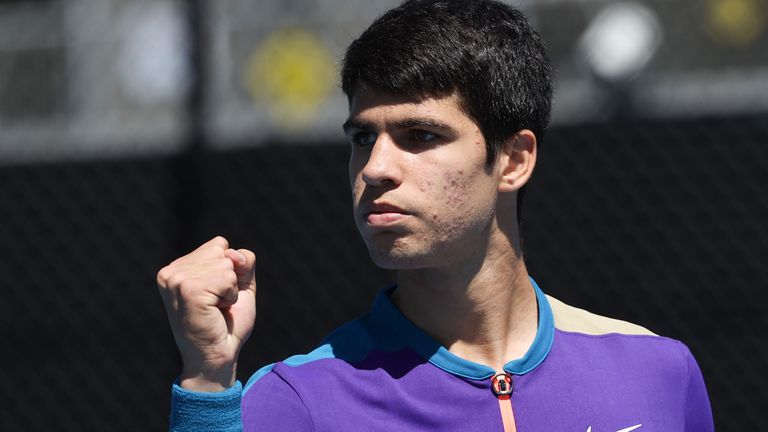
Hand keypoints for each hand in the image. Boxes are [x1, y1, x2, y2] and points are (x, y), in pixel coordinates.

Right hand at [157, 236, 256, 391]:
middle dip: (230, 280)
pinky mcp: (188, 289)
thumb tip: (232, 253)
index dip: (230, 270)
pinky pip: (228, 278)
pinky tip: (215, 312)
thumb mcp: (239, 286)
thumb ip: (242, 262)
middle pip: (223, 252)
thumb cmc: (227, 325)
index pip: (219, 245)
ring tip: (215, 310)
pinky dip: (231, 296)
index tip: (216, 296)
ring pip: (227, 264)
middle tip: (216, 306)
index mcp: (176, 268)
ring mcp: (177, 279)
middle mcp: (171, 271)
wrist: (217, 358)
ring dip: (230, 290)